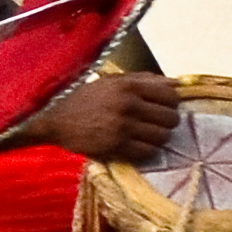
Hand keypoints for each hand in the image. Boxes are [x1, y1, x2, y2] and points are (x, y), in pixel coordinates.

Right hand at [20, 71, 185, 165]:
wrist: (53, 120)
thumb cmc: (83, 99)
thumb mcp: (111, 82)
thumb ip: (144, 79)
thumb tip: (177, 83)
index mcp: (128, 85)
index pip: (170, 95)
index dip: (170, 104)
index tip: (161, 107)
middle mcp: (128, 104)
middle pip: (171, 118)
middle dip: (165, 122)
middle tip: (153, 123)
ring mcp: (123, 126)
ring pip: (162, 136)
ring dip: (156, 138)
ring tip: (144, 135)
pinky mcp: (116, 145)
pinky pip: (148, 151)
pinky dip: (145, 150)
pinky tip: (135, 145)